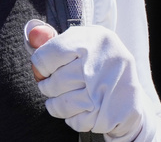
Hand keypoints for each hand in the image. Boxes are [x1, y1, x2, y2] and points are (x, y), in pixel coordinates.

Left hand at [26, 21, 143, 139]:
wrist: (130, 92)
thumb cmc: (99, 62)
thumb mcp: (84, 42)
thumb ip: (56, 41)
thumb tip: (30, 37)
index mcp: (92, 39)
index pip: (48, 55)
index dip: (40, 65)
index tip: (42, 70)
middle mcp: (100, 62)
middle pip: (54, 82)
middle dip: (47, 87)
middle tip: (50, 86)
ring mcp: (106, 90)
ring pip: (62, 104)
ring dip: (56, 105)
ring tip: (61, 99)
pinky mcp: (109, 113)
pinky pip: (76, 121)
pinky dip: (73, 118)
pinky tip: (81, 109)